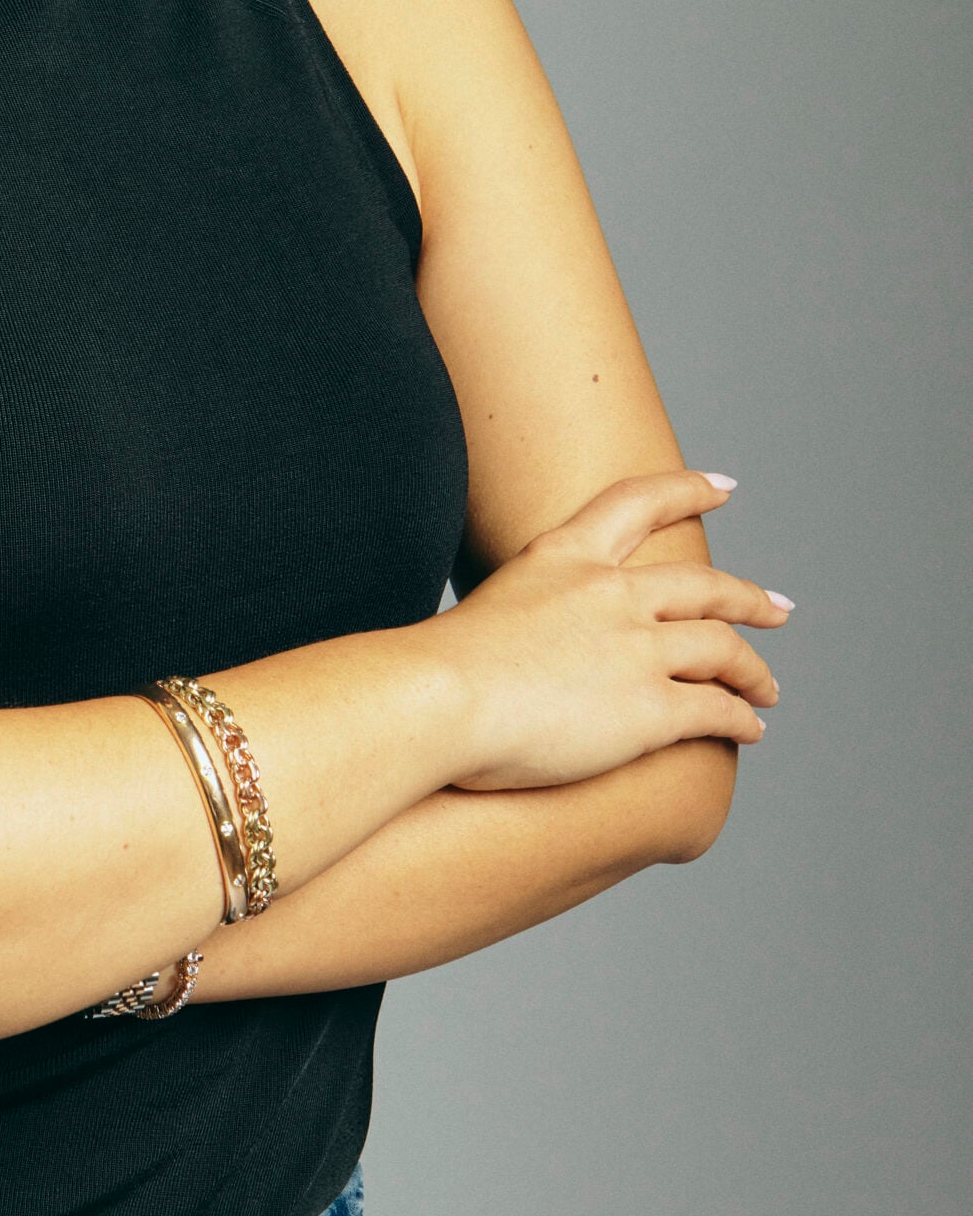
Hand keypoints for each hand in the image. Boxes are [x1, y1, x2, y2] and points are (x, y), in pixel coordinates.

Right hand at [441, 470, 789, 789]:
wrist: (440, 699)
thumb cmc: (436, 669)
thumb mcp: (484, 611)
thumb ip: (521, 618)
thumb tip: (520, 646)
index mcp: (564, 558)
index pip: (637, 504)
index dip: (686, 490)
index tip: (723, 487)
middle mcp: (611, 593)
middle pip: (705, 587)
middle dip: (750, 599)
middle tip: (779, 609)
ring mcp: (637, 649)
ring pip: (723, 650)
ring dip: (753, 671)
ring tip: (766, 689)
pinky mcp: (650, 708)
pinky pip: (716, 710)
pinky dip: (742, 718)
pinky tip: (750, 728)